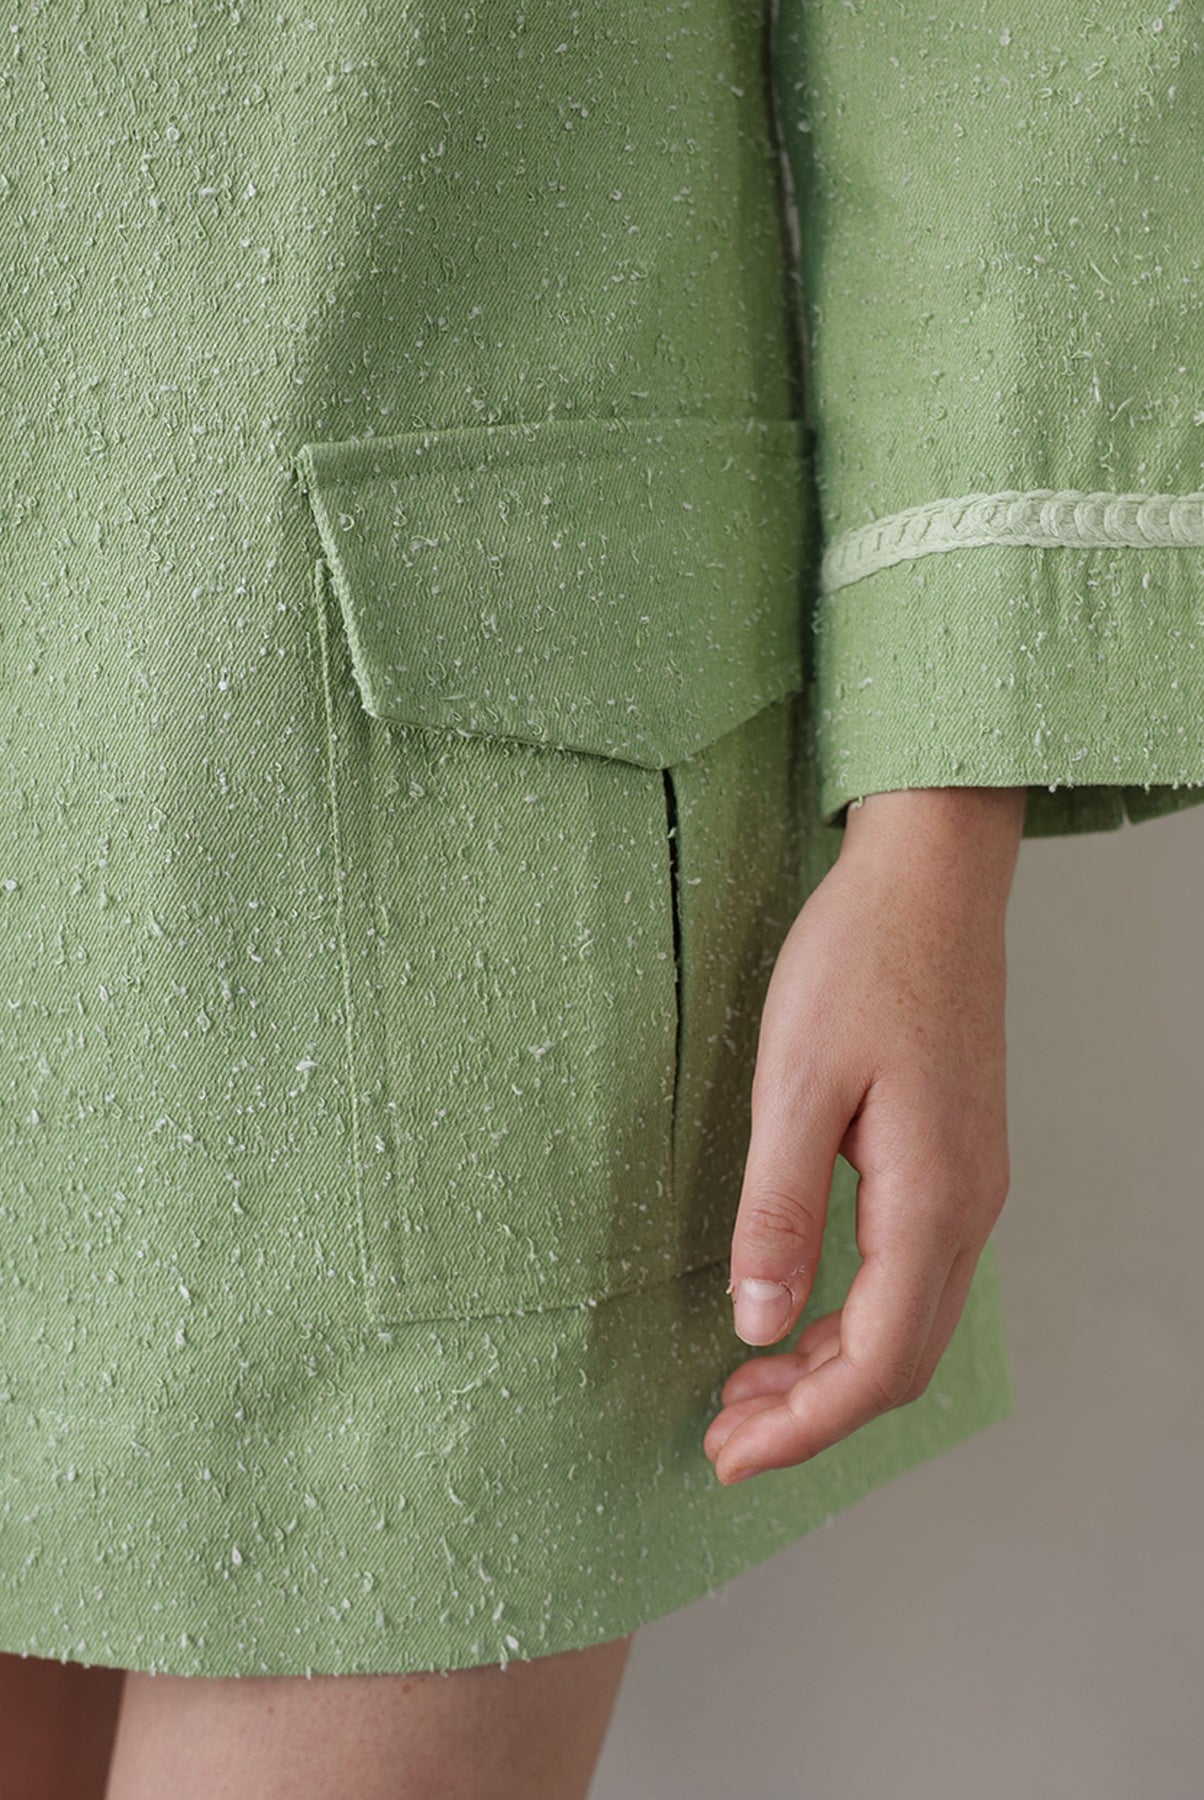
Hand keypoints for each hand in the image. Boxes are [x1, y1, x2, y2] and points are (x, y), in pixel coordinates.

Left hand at [704, 784, 1026, 1484]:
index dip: (802, 1428)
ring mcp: (968, 1185)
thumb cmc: (861, 962)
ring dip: (830, 1372)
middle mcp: (966, 1207)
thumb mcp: (796, 1082)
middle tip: (723, 1439)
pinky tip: (795, 1314)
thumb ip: (778, 1209)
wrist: (928, 880)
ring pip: (909, 1323)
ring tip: (745, 1392)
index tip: (726, 1456)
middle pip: (901, 1362)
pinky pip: (911, 1276)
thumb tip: (758, 1325)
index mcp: (931, 1199)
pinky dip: (850, 1319)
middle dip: (813, 1417)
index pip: (876, 1362)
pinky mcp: (952, 1160)